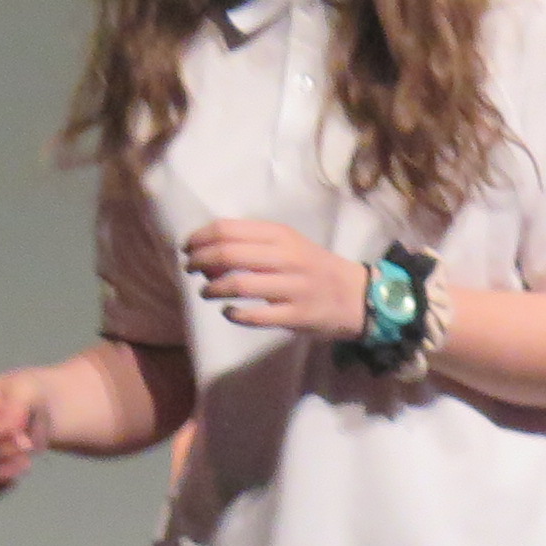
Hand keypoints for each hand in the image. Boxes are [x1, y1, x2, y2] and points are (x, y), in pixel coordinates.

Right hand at [0, 366, 55, 496]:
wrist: (35, 413)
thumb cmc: (27, 398)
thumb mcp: (28, 390)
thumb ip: (17, 407)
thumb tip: (11, 430)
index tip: (22, 434)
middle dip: (1, 453)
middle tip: (29, 447)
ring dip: (0, 474)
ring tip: (26, 463)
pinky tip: (15, 479)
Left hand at [181, 219, 368, 337]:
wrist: (356, 296)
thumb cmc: (314, 267)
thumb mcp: (289, 246)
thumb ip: (253, 245)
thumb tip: (208, 252)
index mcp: (282, 235)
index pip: (228, 229)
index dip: (200, 238)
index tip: (188, 248)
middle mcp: (287, 257)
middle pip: (229, 254)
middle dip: (200, 262)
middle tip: (190, 269)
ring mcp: (292, 287)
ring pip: (239, 284)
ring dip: (212, 289)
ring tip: (206, 292)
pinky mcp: (296, 315)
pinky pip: (255, 316)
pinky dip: (234, 314)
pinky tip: (228, 312)